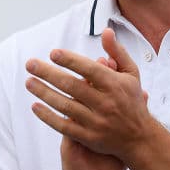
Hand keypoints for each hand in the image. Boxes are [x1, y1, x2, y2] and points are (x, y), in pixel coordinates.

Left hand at [25, 29, 152, 169]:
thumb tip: (106, 31)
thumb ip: (117, 52)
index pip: (90, 70)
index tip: (52, 53)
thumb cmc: (132, 100)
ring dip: (44, 93)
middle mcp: (106, 103)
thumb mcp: (131, 74)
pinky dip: (48, 117)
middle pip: (72, 86)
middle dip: (49, 74)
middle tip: (30, 64)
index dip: (70, 61)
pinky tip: (35, 106)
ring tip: (29, 82)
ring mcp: (96, 122)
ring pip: (65, 106)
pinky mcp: (89, 138)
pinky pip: (64, 126)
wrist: (140, 139)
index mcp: (115, 85)